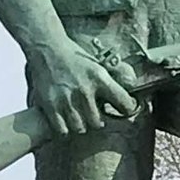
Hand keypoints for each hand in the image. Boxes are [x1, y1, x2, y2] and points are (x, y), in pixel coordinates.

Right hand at [26, 37, 143, 138]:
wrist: (47, 49)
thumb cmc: (75, 58)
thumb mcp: (98, 66)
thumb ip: (113, 83)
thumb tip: (131, 93)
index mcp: (100, 79)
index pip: (124, 103)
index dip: (128, 109)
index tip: (125, 110)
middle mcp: (85, 91)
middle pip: (98, 123)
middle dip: (97, 121)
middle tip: (93, 114)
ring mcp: (67, 100)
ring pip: (80, 128)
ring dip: (80, 125)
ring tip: (78, 116)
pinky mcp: (50, 106)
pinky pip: (62, 130)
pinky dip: (64, 128)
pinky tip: (65, 119)